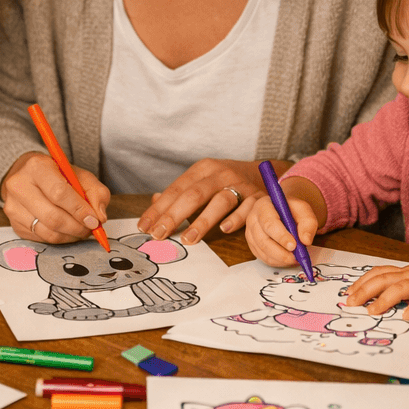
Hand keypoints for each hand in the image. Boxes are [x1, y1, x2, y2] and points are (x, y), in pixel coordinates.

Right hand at [1, 152, 109, 243]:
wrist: (28, 176)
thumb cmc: (56, 174)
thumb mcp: (79, 175)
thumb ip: (96, 192)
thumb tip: (99, 216)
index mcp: (37, 167)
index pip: (59, 193)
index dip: (79, 210)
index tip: (94, 220)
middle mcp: (19, 186)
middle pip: (53, 216)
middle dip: (77, 227)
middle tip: (90, 228)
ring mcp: (13, 206)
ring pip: (48, 232)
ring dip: (70, 235)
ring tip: (81, 229)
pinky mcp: (14, 223)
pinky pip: (42, 238)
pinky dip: (60, 238)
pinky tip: (67, 230)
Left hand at [137, 159, 286, 244]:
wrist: (263, 172)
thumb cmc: (226, 181)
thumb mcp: (202, 181)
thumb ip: (180, 193)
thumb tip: (155, 203)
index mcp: (203, 169)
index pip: (176, 189)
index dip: (159, 209)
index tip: (145, 226)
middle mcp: (220, 174)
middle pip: (194, 194)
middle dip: (174, 216)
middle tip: (159, 234)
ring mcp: (240, 184)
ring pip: (220, 201)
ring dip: (203, 221)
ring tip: (188, 239)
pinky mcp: (258, 197)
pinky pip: (246, 208)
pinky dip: (235, 219)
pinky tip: (224, 230)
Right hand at [245, 194, 319, 266]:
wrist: (281, 210)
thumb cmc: (291, 209)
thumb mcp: (303, 210)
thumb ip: (308, 223)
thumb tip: (305, 240)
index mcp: (263, 206)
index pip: (269, 223)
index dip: (281, 236)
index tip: (293, 245)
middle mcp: (253, 220)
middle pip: (263, 241)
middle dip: (281, 252)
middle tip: (296, 257)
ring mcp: (250, 233)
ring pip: (263, 252)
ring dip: (281, 259)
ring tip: (295, 258)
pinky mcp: (253, 245)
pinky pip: (263, 258)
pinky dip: (277, 262)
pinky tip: (287, 258)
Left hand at [343, 249, 408, 319]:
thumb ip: (407, 284)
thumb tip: (389, 296)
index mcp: (406, 272)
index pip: (378, 274)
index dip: (362, 282)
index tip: (348, 292)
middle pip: (382, 280)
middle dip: (363, 291)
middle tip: (349, 303)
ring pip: (399, 288)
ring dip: (383, 300)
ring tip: (371, 312)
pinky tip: (407, 316)